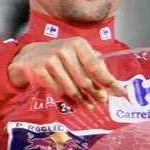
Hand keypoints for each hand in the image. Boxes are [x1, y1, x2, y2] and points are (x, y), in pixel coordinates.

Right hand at [7, 37, 121, 101]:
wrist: (29, 56)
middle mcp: (65, 50)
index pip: (97, 67)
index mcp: (78, 44)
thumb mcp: (76, 53)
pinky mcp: (40, 72)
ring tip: (89, 106)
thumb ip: (94, 64)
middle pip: (85, 80)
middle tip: (102, 101)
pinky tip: (74, 105)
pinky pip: (59, 92)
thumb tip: (112, 84)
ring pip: (72, 89)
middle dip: (96, 94)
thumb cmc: (59, 55)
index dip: (109, 82)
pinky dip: (69, 101)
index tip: (120, 92)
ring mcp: (51, 61)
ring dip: (83, 100)